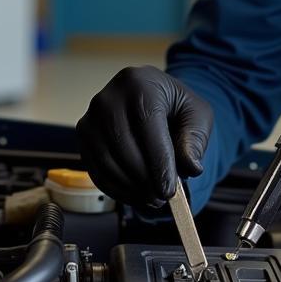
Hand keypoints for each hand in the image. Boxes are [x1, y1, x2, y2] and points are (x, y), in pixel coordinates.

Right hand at [76, 66, 213, 208]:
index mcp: (139, 83)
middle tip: (162, 197)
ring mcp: (91, 117)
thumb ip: (195, 140)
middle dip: (144, 179)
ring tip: (152, 198)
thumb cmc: (174, 106)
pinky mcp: (83, 137)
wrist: (150, 98)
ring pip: (107, 161)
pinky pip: (96, 170)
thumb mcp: (196, 115)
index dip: (158, 161)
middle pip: (123, 145)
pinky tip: (135, 195)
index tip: (169, 189)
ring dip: (130, 187)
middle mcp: (109, 98)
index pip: (147, 125)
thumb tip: (191, 168)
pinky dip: (116, 188)